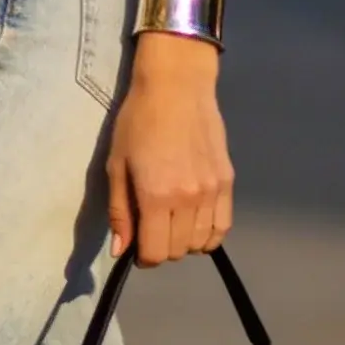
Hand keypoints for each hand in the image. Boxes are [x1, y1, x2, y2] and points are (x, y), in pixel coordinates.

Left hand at [106, 34, 233, 263]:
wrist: (177, 87)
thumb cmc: (138, 122)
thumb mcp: (117, 165)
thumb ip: (120, 211)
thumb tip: (121, 251)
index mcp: (155, 196)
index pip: (155, 252)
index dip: (143, 257)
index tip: (137, 245)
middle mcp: (188, 200)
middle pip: (178, 251)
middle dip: (162, 248)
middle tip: (152, 228)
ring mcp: (212, 192)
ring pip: (202, 243)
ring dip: (185, 242)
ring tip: (173, 224)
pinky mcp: (228, 182)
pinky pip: (223, 226)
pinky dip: (210, 235)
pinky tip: (197, 224)